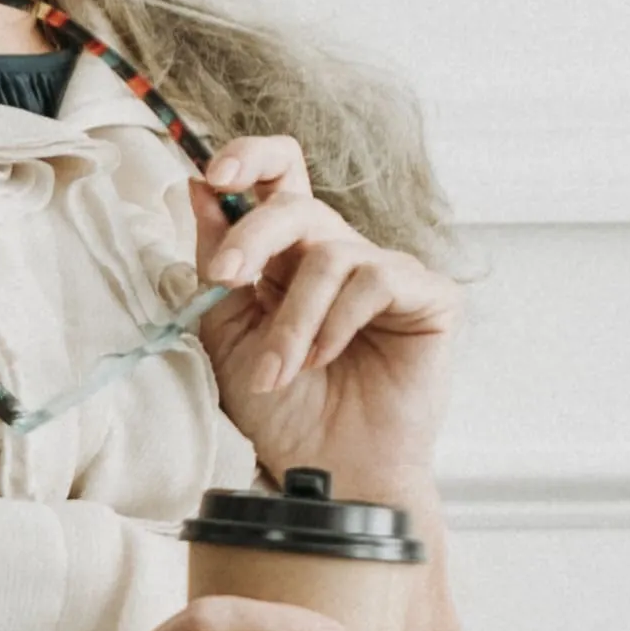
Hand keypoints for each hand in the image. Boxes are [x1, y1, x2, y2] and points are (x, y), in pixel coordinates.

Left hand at [184, 136, 461, 493]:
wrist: (325, 471)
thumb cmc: (279, 409)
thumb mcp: (226, 334)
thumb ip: (217, 264)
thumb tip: (200, 188)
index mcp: (287, 254)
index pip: (279, 177)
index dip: (250, 159)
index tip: (213, 174)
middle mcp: (338, 253)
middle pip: (297, 204)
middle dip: (252, 236)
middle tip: (224, 277)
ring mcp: (387, 271)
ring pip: (329, 255)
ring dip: (291, 320)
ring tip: (279, 371)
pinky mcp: (429, 296)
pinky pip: (375, 281)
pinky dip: (336, 324)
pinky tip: (325, 360)